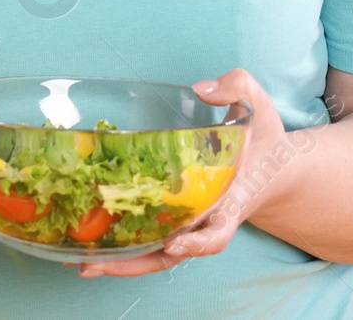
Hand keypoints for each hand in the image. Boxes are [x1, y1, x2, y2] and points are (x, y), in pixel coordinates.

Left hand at [73, 67, 291, 278]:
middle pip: (172, 255)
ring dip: (121, 263)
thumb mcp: (259, 106)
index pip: (218, 233)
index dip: (198, 242)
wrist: (272, 168)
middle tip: (94, 265)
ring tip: (80, 263)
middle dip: (134, 264)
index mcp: (232, 202)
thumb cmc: (265, 140)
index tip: (177, 241)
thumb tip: (202, 89)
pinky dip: (124, 247)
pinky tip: (91, 246)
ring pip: (156, 254)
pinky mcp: (177, 219)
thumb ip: (237, 88)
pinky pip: (151, 239)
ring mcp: (191, 224)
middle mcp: (208, 221)